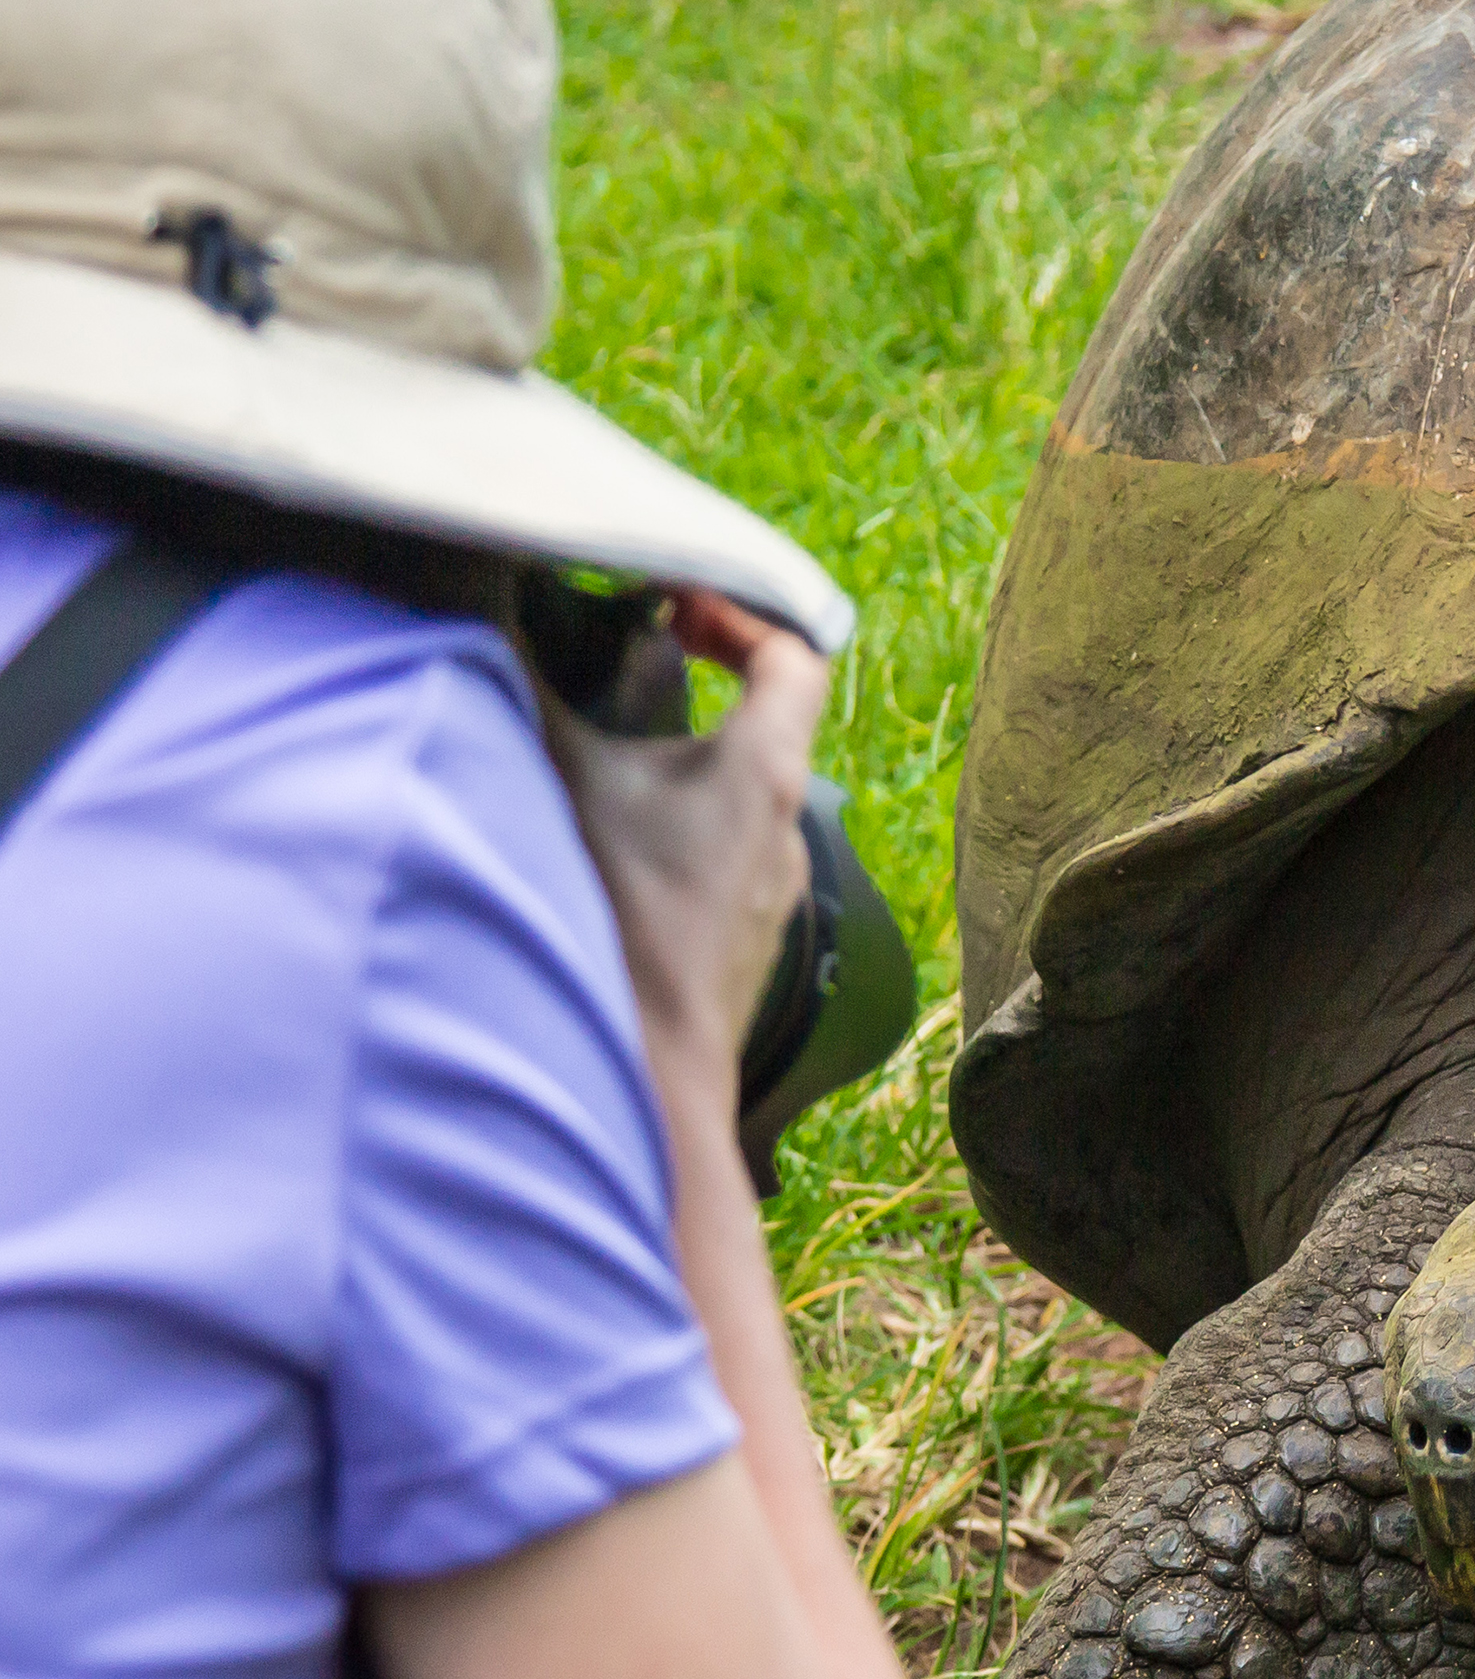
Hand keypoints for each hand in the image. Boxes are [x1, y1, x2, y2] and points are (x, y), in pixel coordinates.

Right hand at [535, 589, 828, 1096]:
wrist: (645, 1074)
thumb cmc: (612, 924)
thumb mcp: (559, 777)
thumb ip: (522, 682)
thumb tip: (476, 608)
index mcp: (764, 773)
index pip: (795, 658)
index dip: (738, 613)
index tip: (673, 604)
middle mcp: (785, 833)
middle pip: (767, 724)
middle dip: (699, 682)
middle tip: (634, 655)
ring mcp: (771, 895)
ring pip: (736, 797)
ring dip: (679, 760)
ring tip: (602, 748)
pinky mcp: (742, 943)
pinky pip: (715, 858)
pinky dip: (671, 829)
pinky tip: (604, 841)